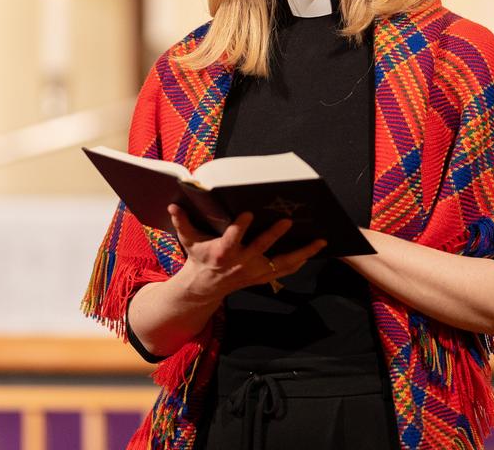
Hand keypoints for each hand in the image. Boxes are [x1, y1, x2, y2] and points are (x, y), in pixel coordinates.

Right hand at [167, 205, 324, 300]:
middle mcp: (241, 262)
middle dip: (274, 235)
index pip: (232, 238)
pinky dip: (300, 262)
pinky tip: (314, 252)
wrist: (205, 287)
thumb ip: (183, 222)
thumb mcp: (189, 240)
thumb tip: (173, 206)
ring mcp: (254, 271)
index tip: (249, 213)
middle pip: (261, 248)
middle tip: (288, 220)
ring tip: (320, 241)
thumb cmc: (199, 257)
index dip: (241, 227)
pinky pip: (285, 270)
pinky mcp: (262, 277)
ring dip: (302, 252)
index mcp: (223, 252)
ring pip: (281, 262)